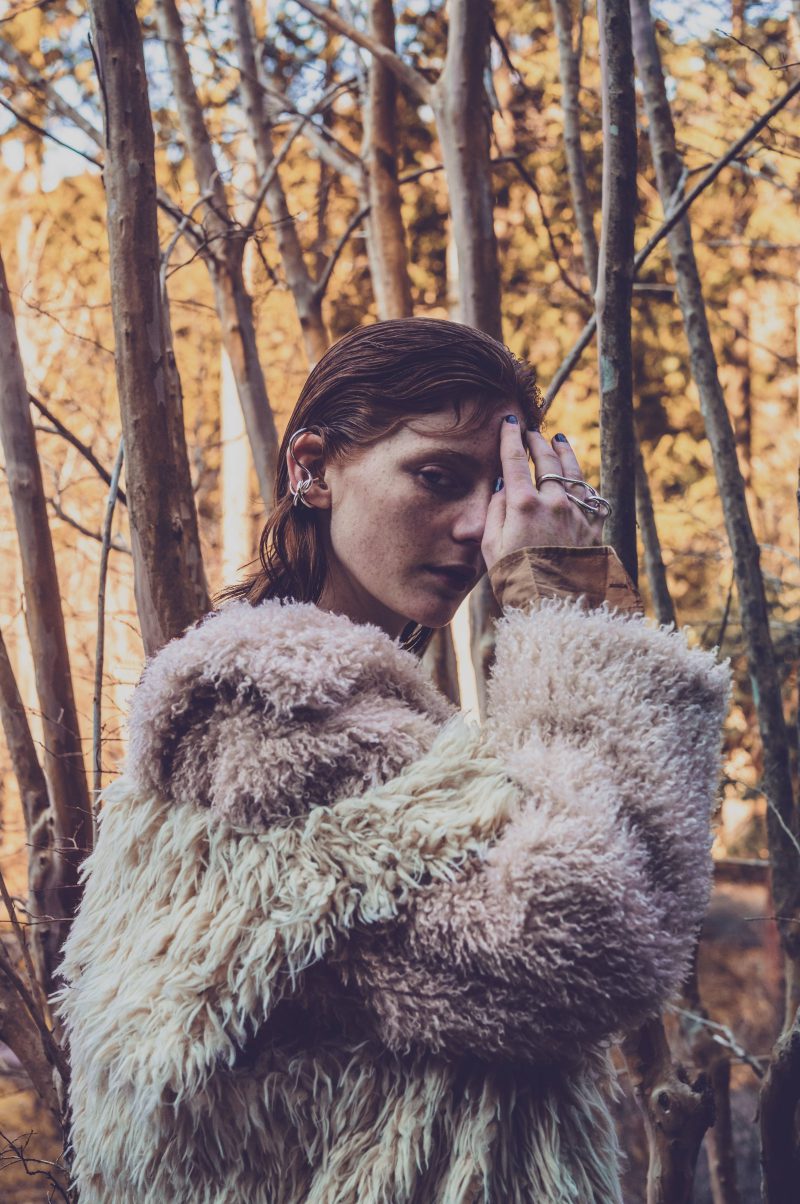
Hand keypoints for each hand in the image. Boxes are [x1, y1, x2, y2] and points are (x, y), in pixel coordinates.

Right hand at [481, 419, 604, 574]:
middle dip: (537, 442)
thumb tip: (502, 488)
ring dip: (564, 454)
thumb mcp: (491, 547)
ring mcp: (577, 513)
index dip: (510, 438)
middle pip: (546, 461)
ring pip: (573, 473)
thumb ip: (495, 512)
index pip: (515, 461)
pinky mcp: (594, 528)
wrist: (555, 606)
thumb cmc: (516, 579)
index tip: (508, 422)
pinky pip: (592, 498)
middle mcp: (554, 502)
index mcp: (524, 505)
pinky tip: (581, 480)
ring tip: (560, 440)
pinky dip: (584, 485)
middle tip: (531, 431)